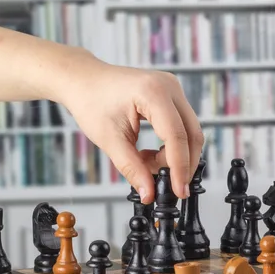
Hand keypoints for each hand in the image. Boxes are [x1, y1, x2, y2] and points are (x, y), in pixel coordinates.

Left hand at [58, 53, 203, 201]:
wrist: (83, 81)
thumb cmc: (90, 101)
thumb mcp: (110, 140)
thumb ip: (133, 168)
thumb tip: (149, 192)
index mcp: (153, 92)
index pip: (176, 136)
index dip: (180, 167)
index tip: (179, 191)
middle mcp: (169, 87)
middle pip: (191, 134)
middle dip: (183, 164)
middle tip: (168, 185)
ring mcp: (173, 89)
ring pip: (190, 132)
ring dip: (176, 156)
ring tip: (148, 164)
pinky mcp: (171, 96)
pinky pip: (182, 126)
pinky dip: (172, 146)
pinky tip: (152, 153)